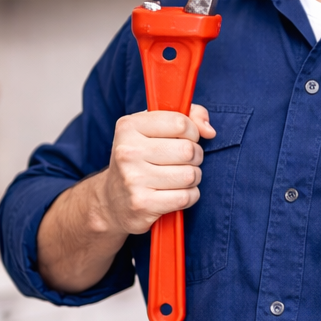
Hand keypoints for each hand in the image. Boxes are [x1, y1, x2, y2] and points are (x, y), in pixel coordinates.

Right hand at [96, 104, 215, 234]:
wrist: (111, 201)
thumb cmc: (141, 158)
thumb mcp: (154, 128)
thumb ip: (188, 116)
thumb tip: (209, 131)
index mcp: (129, 127)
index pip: (180, 123)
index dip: (192, 132)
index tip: (184, 138)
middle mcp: (128, 152)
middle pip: (188, 150)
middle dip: (195, 156)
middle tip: (183, 161)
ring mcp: (133, 179)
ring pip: (190, 175)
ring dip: (193, 177)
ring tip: (179, 177)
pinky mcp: (142, 204)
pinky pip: (186, 197)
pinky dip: (189, 196)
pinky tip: (175, 193)